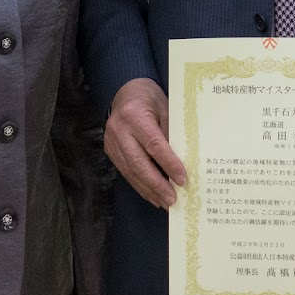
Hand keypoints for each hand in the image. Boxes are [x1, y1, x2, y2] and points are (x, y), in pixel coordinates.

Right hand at [104, 78, 186, 207]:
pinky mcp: (110, 150)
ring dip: (149, 190)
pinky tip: (152, 195)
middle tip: (173, 199)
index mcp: (134, 115)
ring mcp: (111, 141)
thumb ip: (171, 133)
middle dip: (157, 184)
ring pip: (131, 172)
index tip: (182, 179)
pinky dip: (140, 185)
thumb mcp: (166, 108)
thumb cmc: (150, 99)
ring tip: (165, 202)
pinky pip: (126, 172)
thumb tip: (184, 162)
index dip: (169, 164)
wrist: (125, 92)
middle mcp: (119, 130)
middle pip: (139, 163)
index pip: (154, 144)